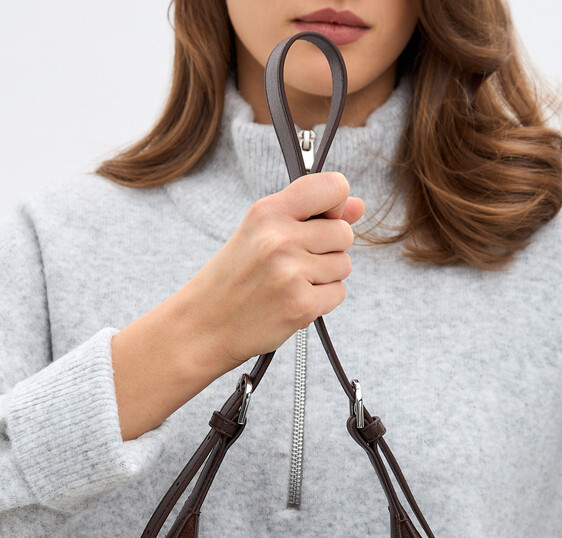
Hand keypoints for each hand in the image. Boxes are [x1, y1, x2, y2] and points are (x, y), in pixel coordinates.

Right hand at [179, 171, 365, 375]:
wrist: (202, 327)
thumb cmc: (231, 280)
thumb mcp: (260, 234)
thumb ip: (310, 216)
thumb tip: (359, 206)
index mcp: (268, 212)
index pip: (334, 187)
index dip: (336, 205)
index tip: (323, 220)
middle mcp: (280, 238)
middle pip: (344, 233)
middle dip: (328, 250)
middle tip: (294, 264)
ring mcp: (291, 273)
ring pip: (343, 265)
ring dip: (324, 277)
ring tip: (289, 284)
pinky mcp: (301, 305)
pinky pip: (338, 293)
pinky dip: (321, 301)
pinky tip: (292, 301)